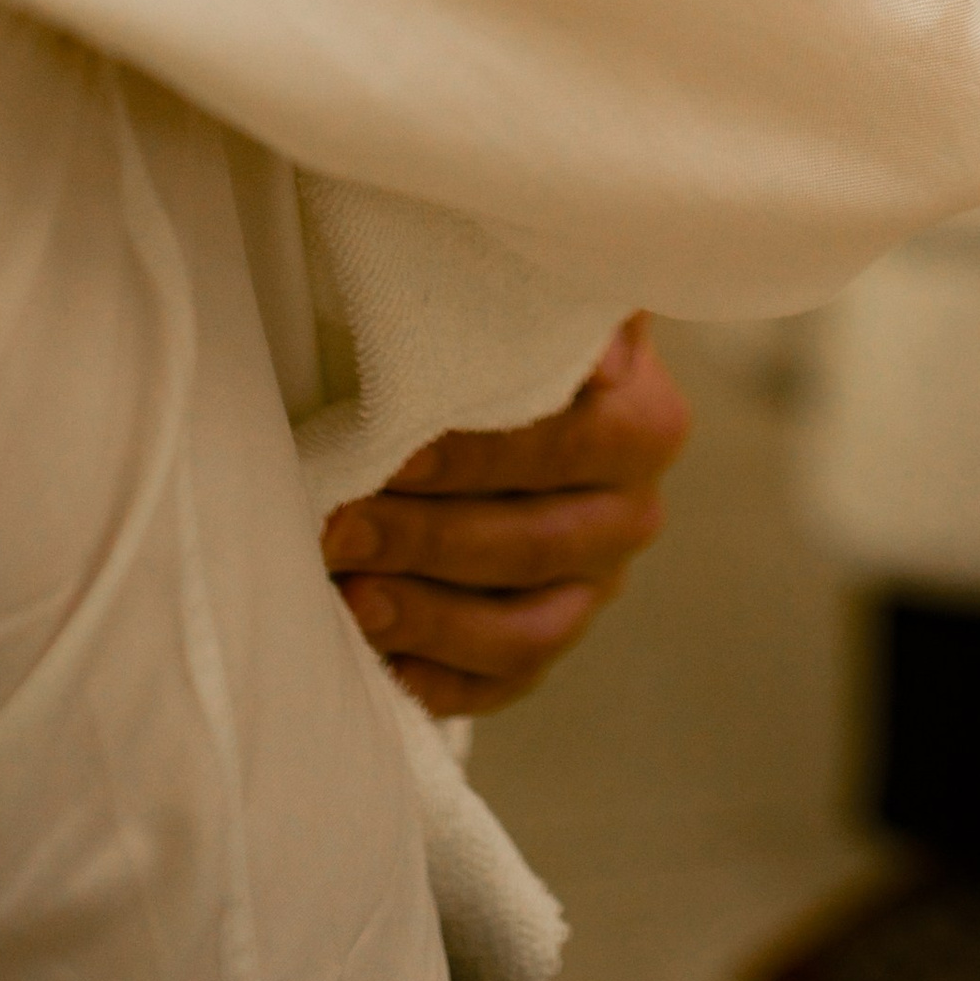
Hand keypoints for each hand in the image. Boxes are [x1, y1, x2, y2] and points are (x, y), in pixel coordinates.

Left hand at [321, 316, 691, 715]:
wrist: (524, 399)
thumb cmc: (507, 336)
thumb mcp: (534, 297)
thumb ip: (559, 302)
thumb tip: (591, 350)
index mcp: (645, 422)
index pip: (570, 444)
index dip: (479, 454)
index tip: (394, 448)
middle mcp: (634, 513)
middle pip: (536, 545)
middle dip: (425, 538)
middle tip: (333, 524)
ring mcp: (597, 588)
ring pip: (523, 630)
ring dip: (428, 618)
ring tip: (347, 596)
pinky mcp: (552, 640)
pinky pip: (504, 684)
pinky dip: (438, 678)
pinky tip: (375, 656)